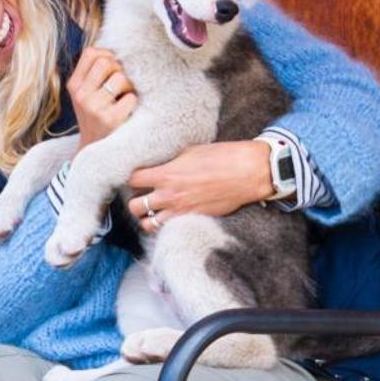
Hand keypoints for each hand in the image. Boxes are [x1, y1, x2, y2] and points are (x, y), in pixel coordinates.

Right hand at [68, 47, 138, 148]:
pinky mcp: (110, 120)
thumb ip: (93, 73)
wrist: (93, 152)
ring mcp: (94, 107)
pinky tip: (127, 110)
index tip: (113, 67)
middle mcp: (81, 95)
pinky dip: (133, 102)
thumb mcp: (85, 95)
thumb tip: (116, 49)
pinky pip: (130, 97)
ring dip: (129, 86)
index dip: (107, 54)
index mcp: (74, 85)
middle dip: (120, 69)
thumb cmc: (95, 116)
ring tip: (125, 97)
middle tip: (121, 84)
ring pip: (120, 78)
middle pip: (107, 62)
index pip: (91, 53)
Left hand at [125, 141, 274, 232]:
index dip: (130, 177)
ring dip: (146, 217)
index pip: (131, 180)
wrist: (248, 172)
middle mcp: (169, 196)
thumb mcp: (189, 151)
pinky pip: (167, 229)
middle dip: (135, 200)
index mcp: (166, 174)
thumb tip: (155, 163)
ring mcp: (180, 211)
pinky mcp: (193, 219)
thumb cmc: (222, 157)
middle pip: (134, 206)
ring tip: (152, 209)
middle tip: (141, 194)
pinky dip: (163, 225)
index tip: (135, 175)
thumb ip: (168, 160)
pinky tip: (167, 216)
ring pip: (147, 224)